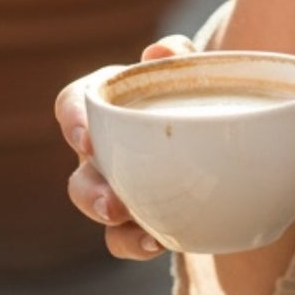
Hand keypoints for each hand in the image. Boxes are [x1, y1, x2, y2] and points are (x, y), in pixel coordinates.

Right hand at [57, 35, 194, 259]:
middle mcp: (102, 147)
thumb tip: (157, 51)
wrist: (223, 131)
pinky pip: (123, 238)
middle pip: (79, 174)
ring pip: (96, 209)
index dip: (72, 120)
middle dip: (90, 193)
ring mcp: (115, 184)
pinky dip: (135, 243)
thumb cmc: (193, 88)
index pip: (72, 102)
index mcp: (108, 102)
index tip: (86, 139)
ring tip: (139, 232)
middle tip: (112, 204)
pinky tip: (159, 242)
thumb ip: (177, 53)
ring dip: (112, 223)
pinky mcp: (135, 215)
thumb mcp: (190, 67)